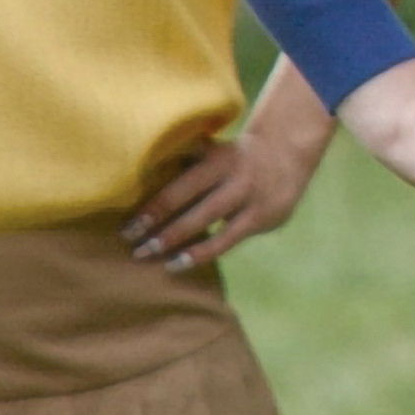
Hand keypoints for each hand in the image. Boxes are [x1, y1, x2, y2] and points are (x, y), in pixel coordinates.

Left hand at [121, 122, 324, 270]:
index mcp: (216, 157)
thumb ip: (182, 163)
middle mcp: (234, 176)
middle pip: (189, 204)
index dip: (151, 208)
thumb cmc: (232, 158)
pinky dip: (201, 253)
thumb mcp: (212, 151)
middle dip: (158, 227)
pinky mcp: (262, 217)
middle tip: (132, 247)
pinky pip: (226, 240)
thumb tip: (133, 183)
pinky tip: (178, 264)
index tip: (126, 228)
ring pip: (207, 223)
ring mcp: (249, 197)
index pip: (178, 187)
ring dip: (175, 242)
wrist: (287, 154)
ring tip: (150, 256)